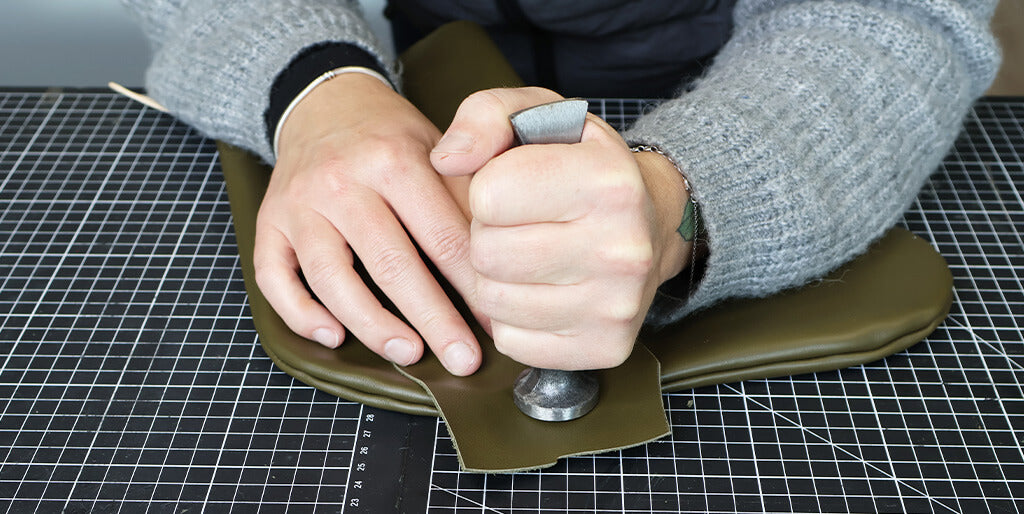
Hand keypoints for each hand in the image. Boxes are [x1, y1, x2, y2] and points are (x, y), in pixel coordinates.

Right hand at [254, 73, 482, 375]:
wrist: (325, 104)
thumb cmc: (391, 136)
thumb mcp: (438, 147)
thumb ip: (467, 197)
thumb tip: (503, 265)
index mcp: (394, 160)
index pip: (442, 236)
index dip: (474, 287)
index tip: (496, 323)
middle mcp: (341, 182)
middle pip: (392, 265)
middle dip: (434, 320)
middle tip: (463, 360)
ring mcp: (299, 205)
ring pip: (332, 280)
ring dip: (373, 325)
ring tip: (410, 353)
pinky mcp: (269, 223)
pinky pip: (274, 278)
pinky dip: (301, 314)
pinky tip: (334, 336)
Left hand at [431, 88, 692, 369]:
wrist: (652, 223)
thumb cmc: (578, 166)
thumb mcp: (537, 117)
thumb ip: (483, 117)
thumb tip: (446, 161)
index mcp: (607, 181)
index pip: (489, 195)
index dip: (486, 188)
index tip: (514, 185)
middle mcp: (622, 248)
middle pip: (486, 253)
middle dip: (487, 234)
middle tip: (520, 224)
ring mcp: (617, 306)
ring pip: (492, 302)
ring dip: (495, 278)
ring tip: (528, 254)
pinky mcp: (605, 348)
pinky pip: (511, 342)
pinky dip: (513, 319)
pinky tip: (541, 290)